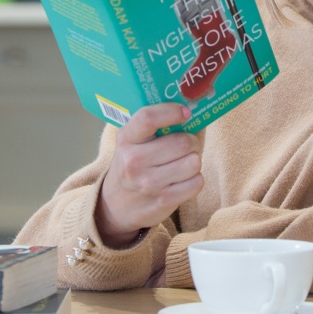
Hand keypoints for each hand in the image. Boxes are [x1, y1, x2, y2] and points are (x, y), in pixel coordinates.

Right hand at [96, 103, 203, 247]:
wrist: (115, 205)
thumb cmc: (132, 163)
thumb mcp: (132, 141)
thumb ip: (155, 124)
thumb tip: (193, 109)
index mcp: (126, 139)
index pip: (148, 118)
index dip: (172, 112)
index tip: (185, 112)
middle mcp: (134, 161)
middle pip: (182, 142)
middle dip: (192, 141)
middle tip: (187, 143)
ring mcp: (149, 184)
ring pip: (194, 162)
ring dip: (194, 160)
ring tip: (183, 162)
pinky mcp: (164, 201)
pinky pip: (197, 182)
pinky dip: (195, 179)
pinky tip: (182, 179)